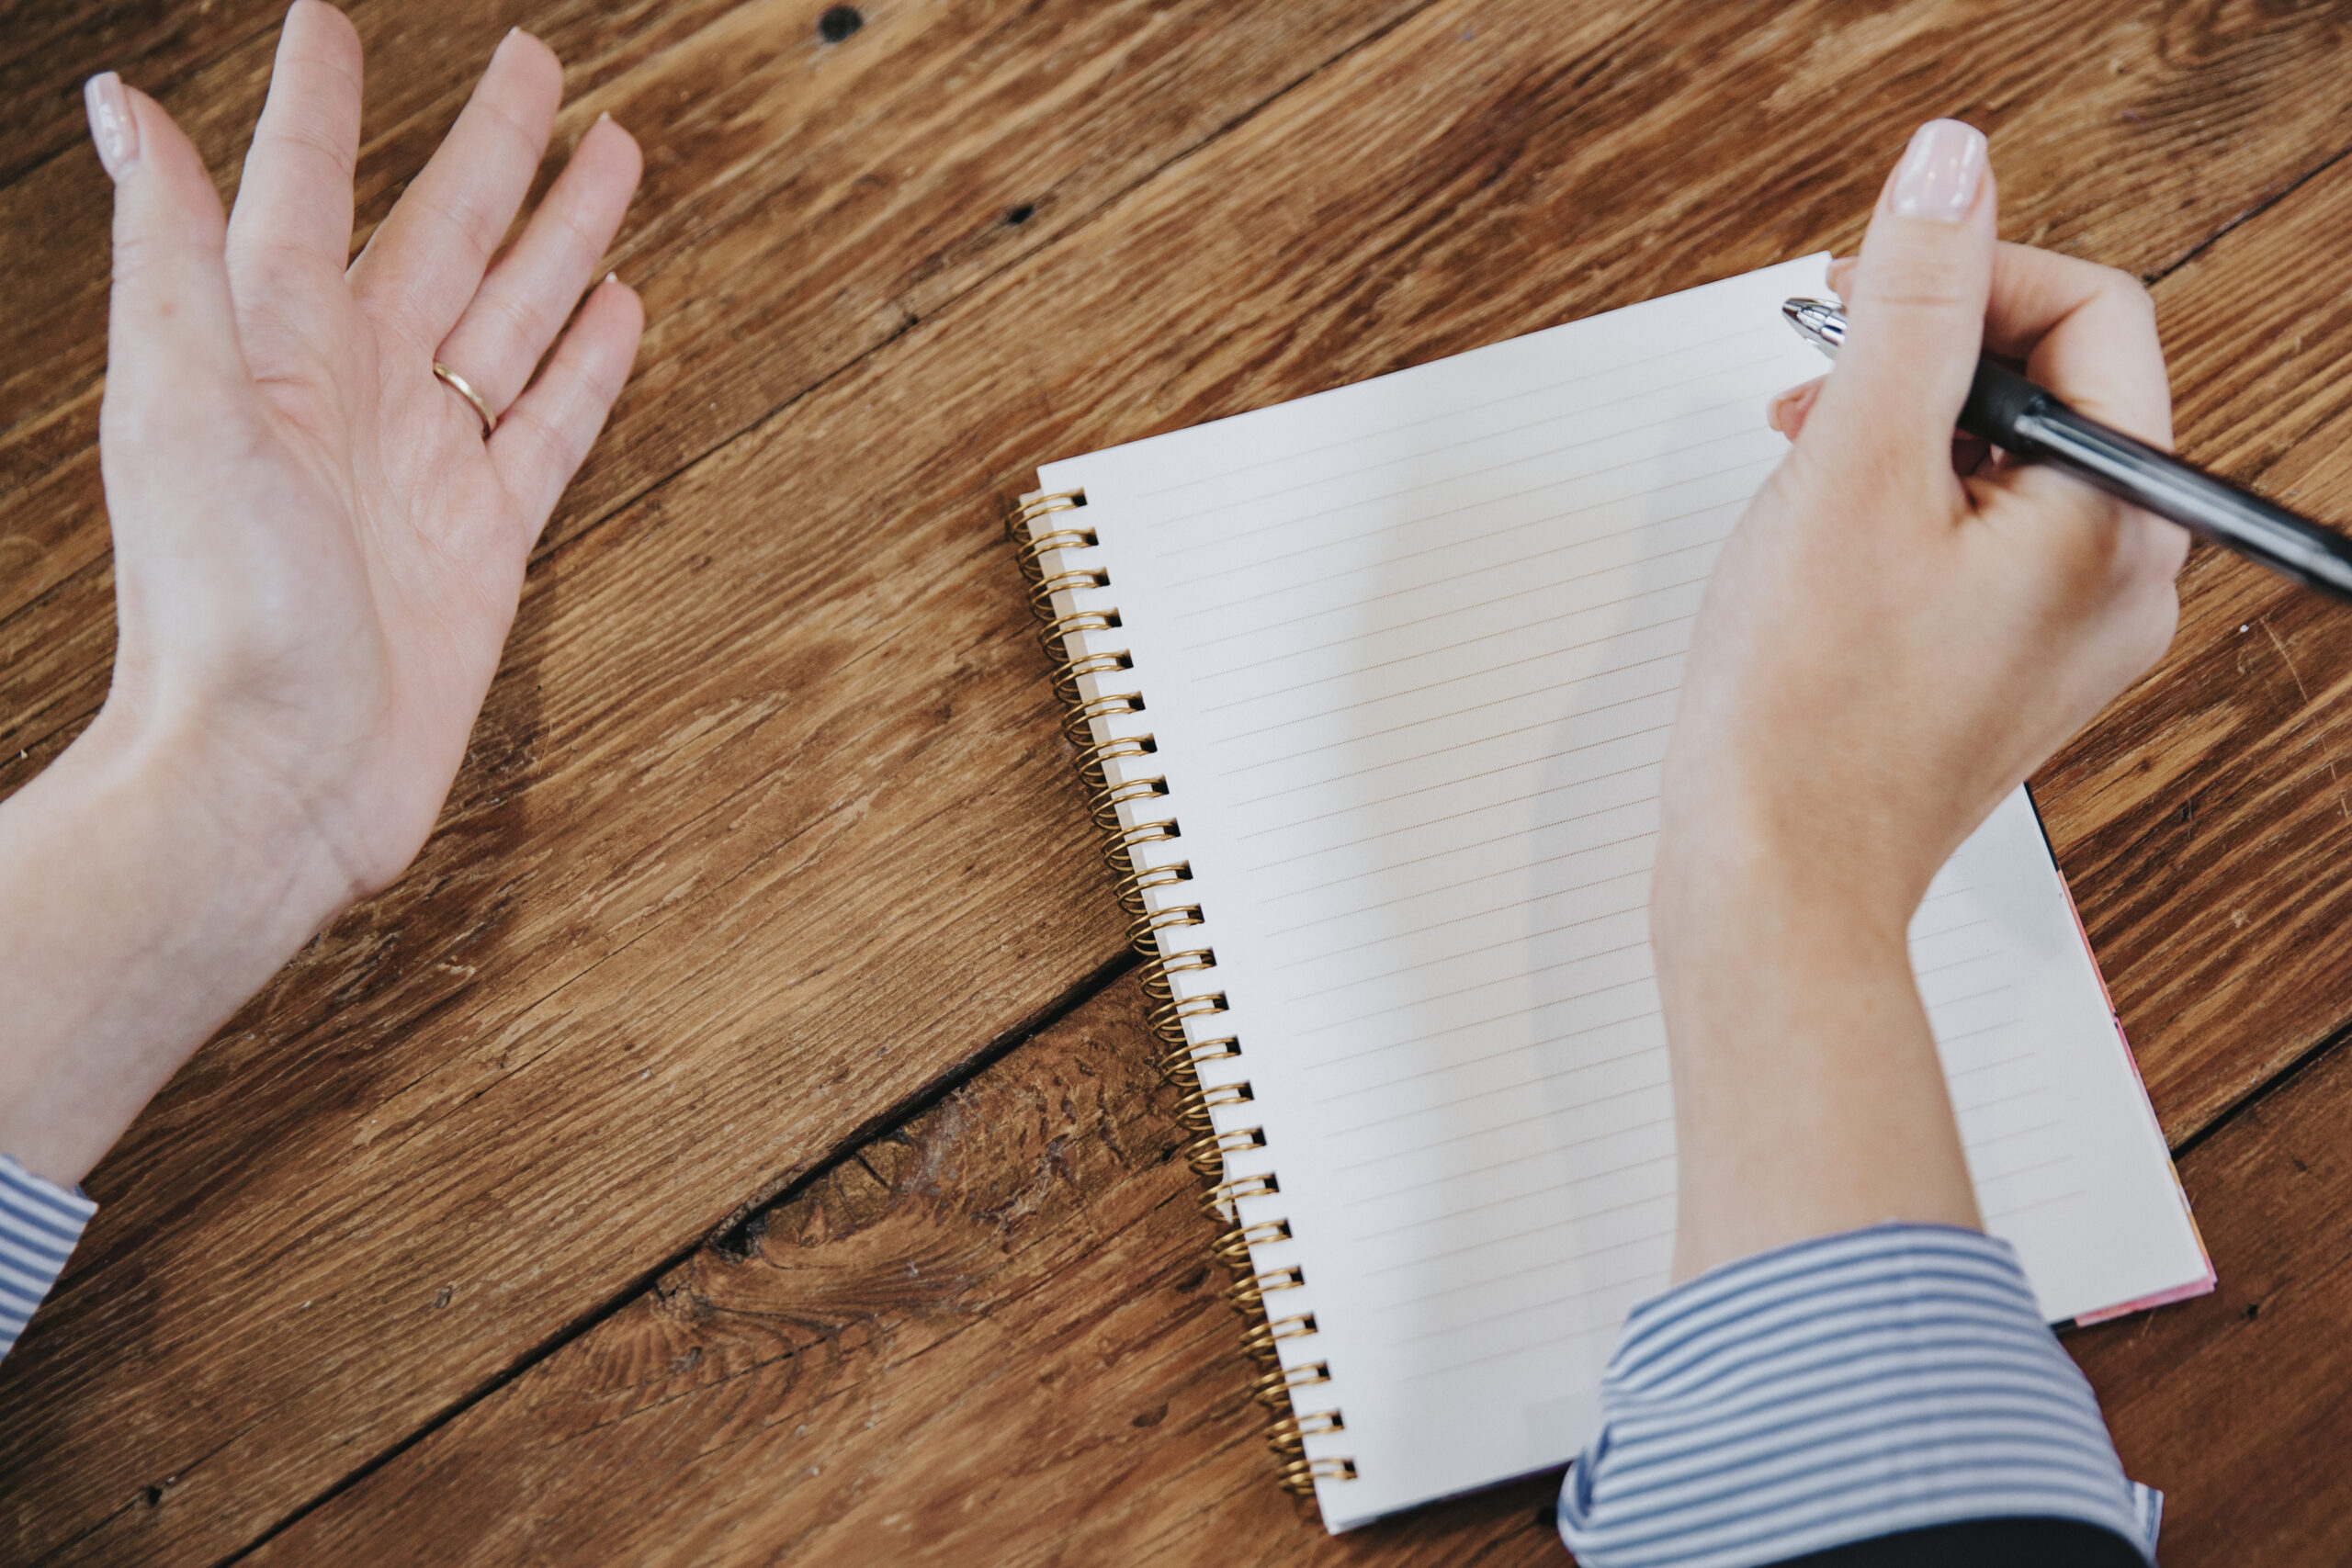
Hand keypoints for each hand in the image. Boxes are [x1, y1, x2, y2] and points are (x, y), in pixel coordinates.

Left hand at [91, 3, 641, 895]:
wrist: (274, 780)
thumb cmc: (217, 611)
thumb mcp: (181, 412)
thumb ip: (171, 255)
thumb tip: (122, 106)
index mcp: (274, 350)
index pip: (303, 192)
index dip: (320, 106)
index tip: (332, 24)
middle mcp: (354, 396)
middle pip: (442, 238)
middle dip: (494, 150)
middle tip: (541, 68)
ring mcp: (426, 467)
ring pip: (512, 318)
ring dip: (561, 239)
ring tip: (614, 162)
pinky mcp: (486, 541)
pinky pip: (548, 427)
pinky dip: (585, 366)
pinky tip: (619, 313)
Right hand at [1651, 120, 2184, 1275]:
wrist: (1771, 883)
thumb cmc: (1804, 716)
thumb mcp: (1851, 470)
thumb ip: (1909, 305)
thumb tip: (1949, 169)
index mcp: (2116, 521)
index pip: (2092, 313)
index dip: (1973, 274)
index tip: (1866, 293)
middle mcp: (2119, 577)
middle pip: (2049, 383)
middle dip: (1926, 360)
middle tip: (1821, 392)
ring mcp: (2064, 629)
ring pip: (2002, 458)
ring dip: (1901, 429)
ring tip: (1807, 467)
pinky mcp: (2003, 665)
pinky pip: (1974, 533)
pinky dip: (1897, 507)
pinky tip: (1820, 541)